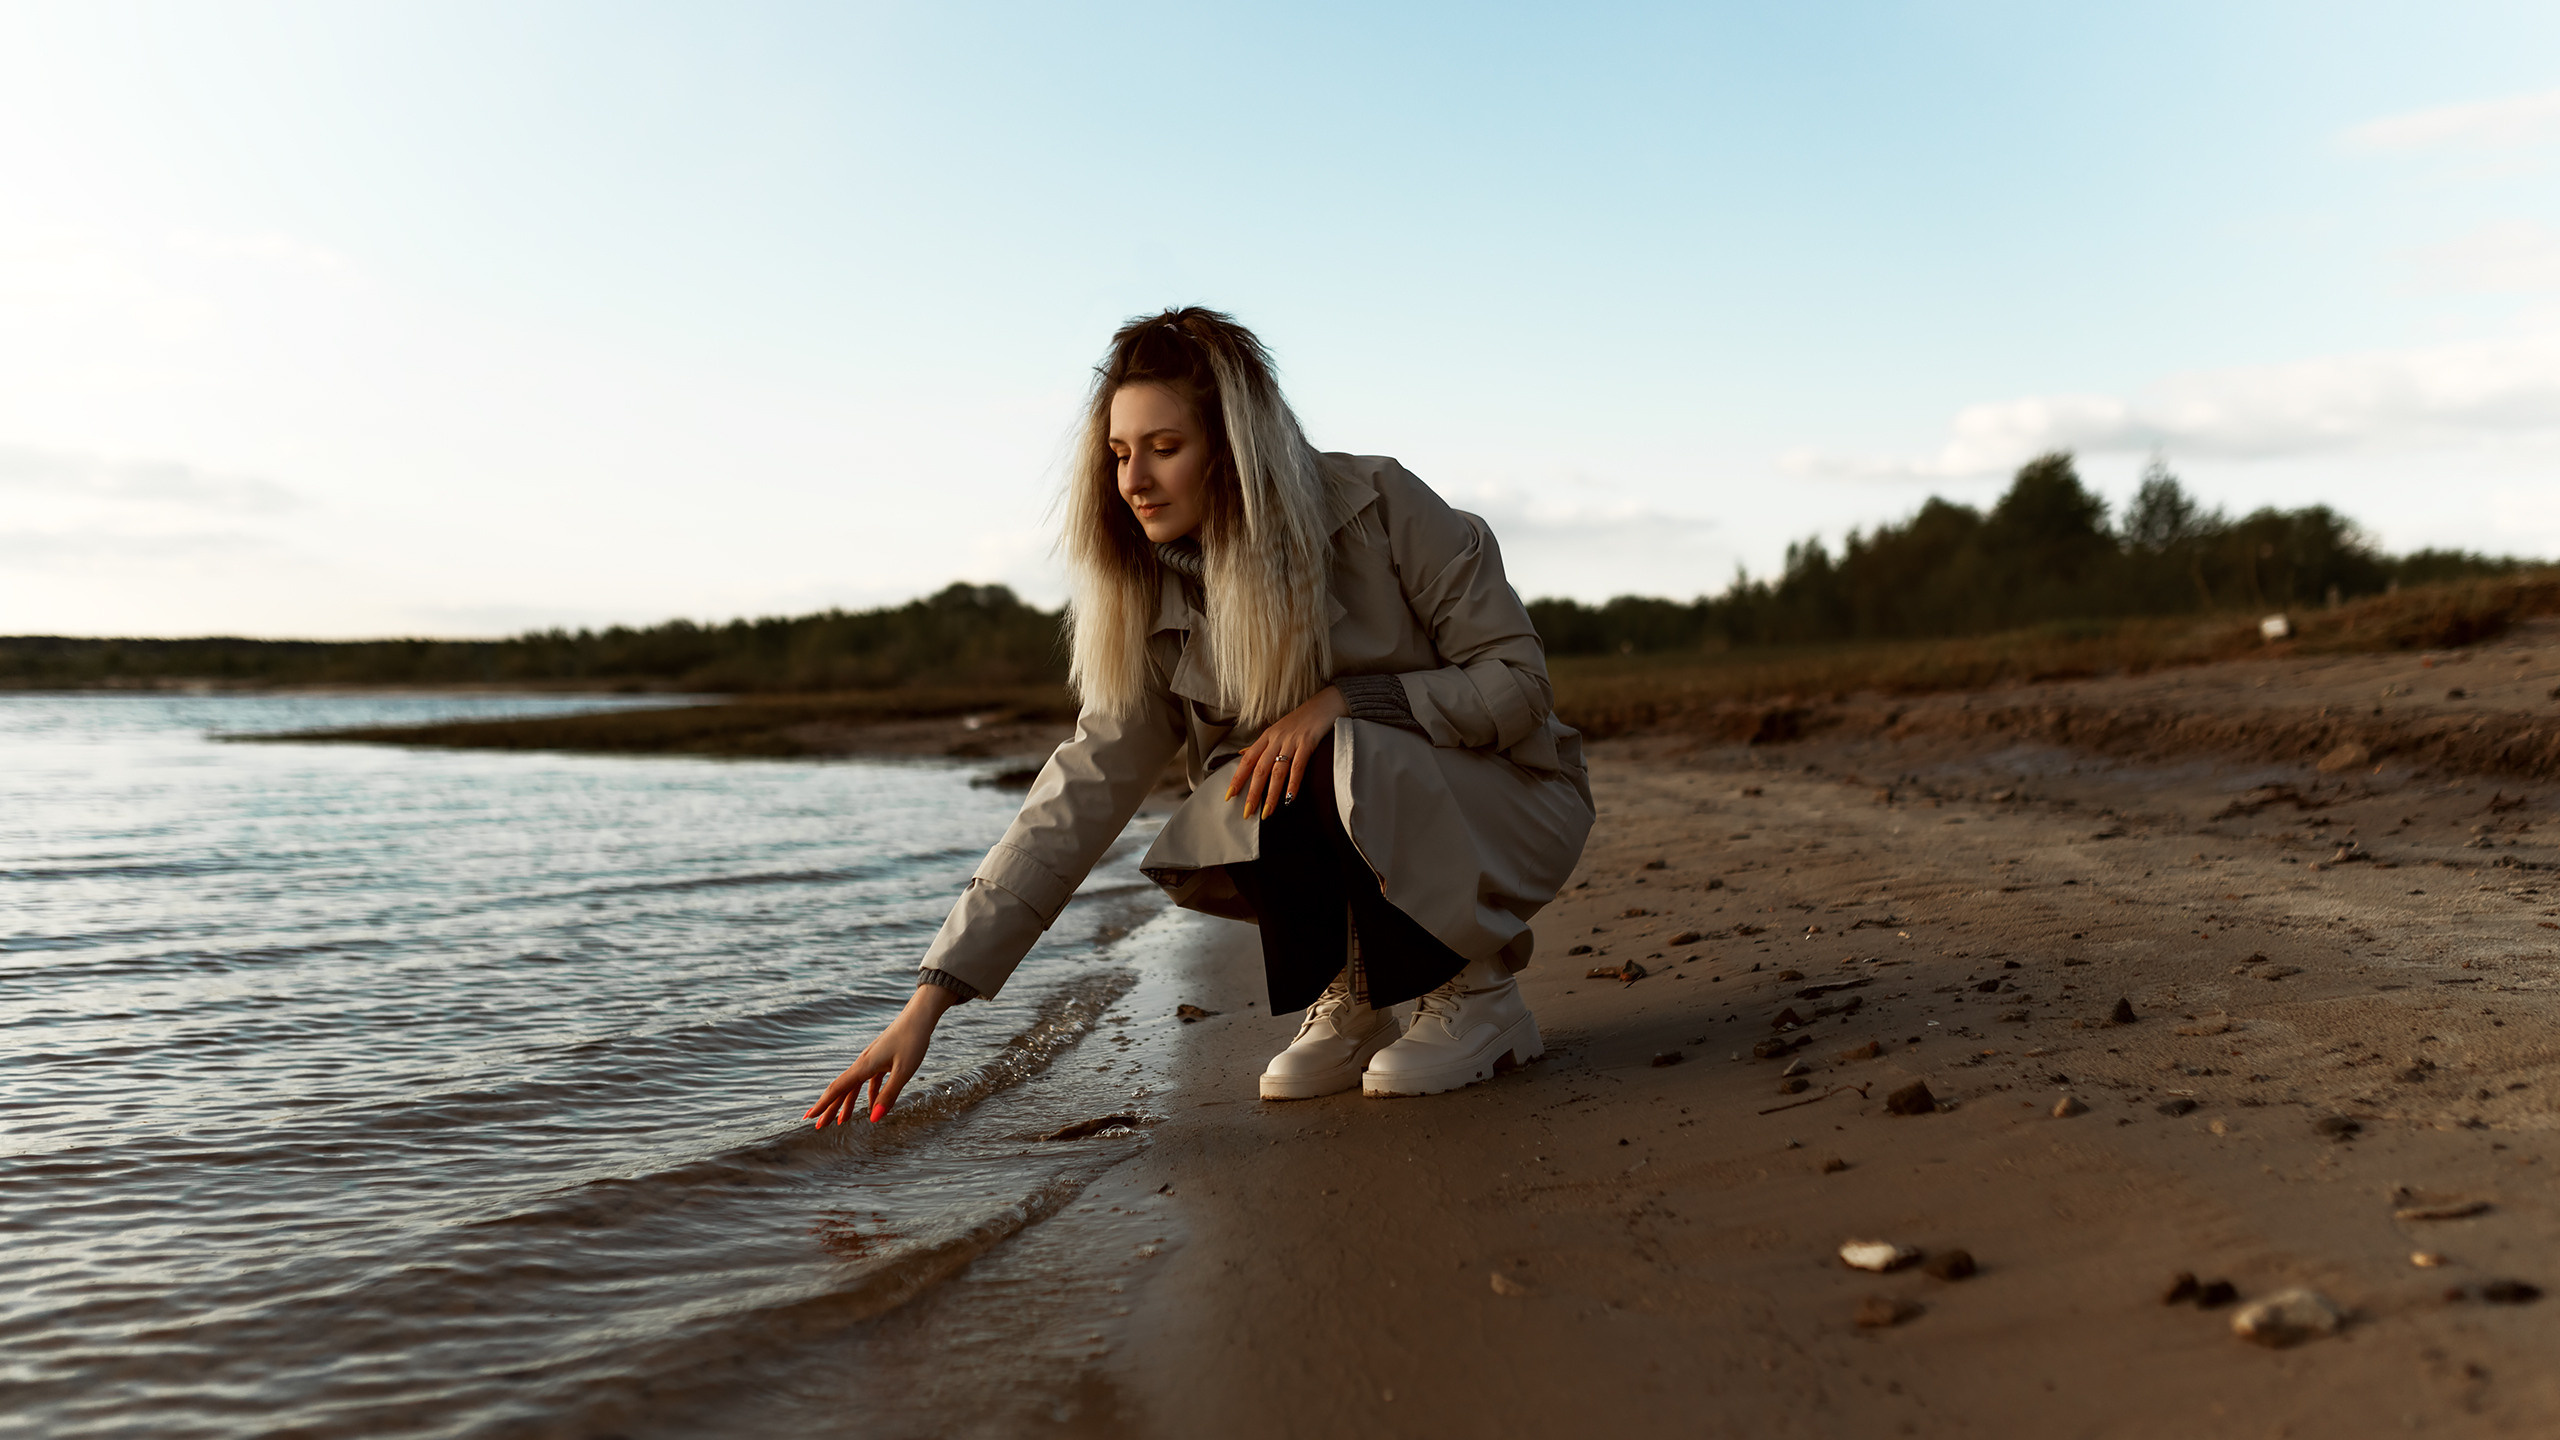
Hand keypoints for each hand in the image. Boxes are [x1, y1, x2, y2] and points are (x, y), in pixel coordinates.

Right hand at [804, 983, 959, 1128]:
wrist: (919, 1016)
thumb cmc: (913, 1040)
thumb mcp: (904, 1071)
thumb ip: (889, 1095)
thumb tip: (874, 1119)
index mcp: (864, 1065)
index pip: (838, 1088)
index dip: (823, 1104)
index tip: (810, 1117)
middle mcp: (864, 1062)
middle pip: (842, 1089)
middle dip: (831, 1108)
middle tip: (820, 1125)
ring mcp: (872, 1060)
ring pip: (855, 1085)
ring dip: (847, 1103)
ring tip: (842, 1121)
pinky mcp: (882, 1058)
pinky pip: (870, 1080)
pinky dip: (869, 1094)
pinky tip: (872, 1106)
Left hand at [1224, 685, 1347, 819]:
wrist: (1325, 704)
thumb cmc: (1301, 719)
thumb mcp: (1276, 729)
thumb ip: (1260, 745)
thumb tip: (1242, 753)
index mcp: (1266, 737)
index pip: (1247, 760)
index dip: (1237, 778)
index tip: (1229, 795)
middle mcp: (1276, 739)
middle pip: (1260, 769)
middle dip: (1252, 792)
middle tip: (1247, 812)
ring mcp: (1292, 741)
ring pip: (1277, 771)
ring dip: (1271, 794)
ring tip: (1267, 812)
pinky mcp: (1308, 743)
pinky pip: (1298, 766)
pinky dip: (1293, 784)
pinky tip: (1289, 798)